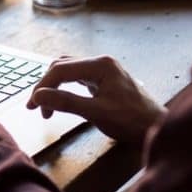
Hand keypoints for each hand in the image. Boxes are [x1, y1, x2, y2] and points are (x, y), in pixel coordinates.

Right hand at [26, 55, 165, 143]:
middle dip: (47, 86)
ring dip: (55, 87)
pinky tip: (61, 100)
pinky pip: (77, 78)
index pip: (61, 69)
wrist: (158, 129)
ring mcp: (103, 70)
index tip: (33, 106)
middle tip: (36, 107)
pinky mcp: (104, 80)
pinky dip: (65, 89)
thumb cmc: (132, 122)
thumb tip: (38, 96)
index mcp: (100, 65)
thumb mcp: (97, 113)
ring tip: (46, 107)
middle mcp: (100, 62)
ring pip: (68, 71)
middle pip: (62, 67)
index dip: (43, 86)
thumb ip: (66, 102)